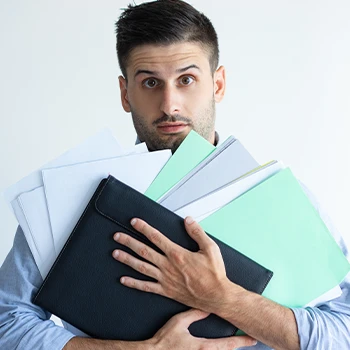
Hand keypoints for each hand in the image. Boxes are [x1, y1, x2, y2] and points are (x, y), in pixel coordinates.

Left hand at [112, 216, 238, 312]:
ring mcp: (165, 279)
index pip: (156, 237)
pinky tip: (124, 279)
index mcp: (177, 254)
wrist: (216, 296)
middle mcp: (167, 266)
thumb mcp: (210, 248)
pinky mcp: (165, 290)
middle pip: (143, 251)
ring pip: (141, 267)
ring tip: (115, 253)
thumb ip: (197, 232)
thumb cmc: (214, 273)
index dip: (143, 228)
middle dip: (128, 242)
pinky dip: (134, 283)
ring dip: (127, 259)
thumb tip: (188, 220)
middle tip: (117, 236)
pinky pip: (146, 286)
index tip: (134, 222)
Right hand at [149, 309, 256, 349]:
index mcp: (203, 347)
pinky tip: (219, 349)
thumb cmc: (164, 340)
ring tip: (238, 345)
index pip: (228, 344)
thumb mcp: (179, 322)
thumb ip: (195, 314)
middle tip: (251, 341)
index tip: (252, 338)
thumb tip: (208, 307)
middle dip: (239, 347)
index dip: (242, 341)